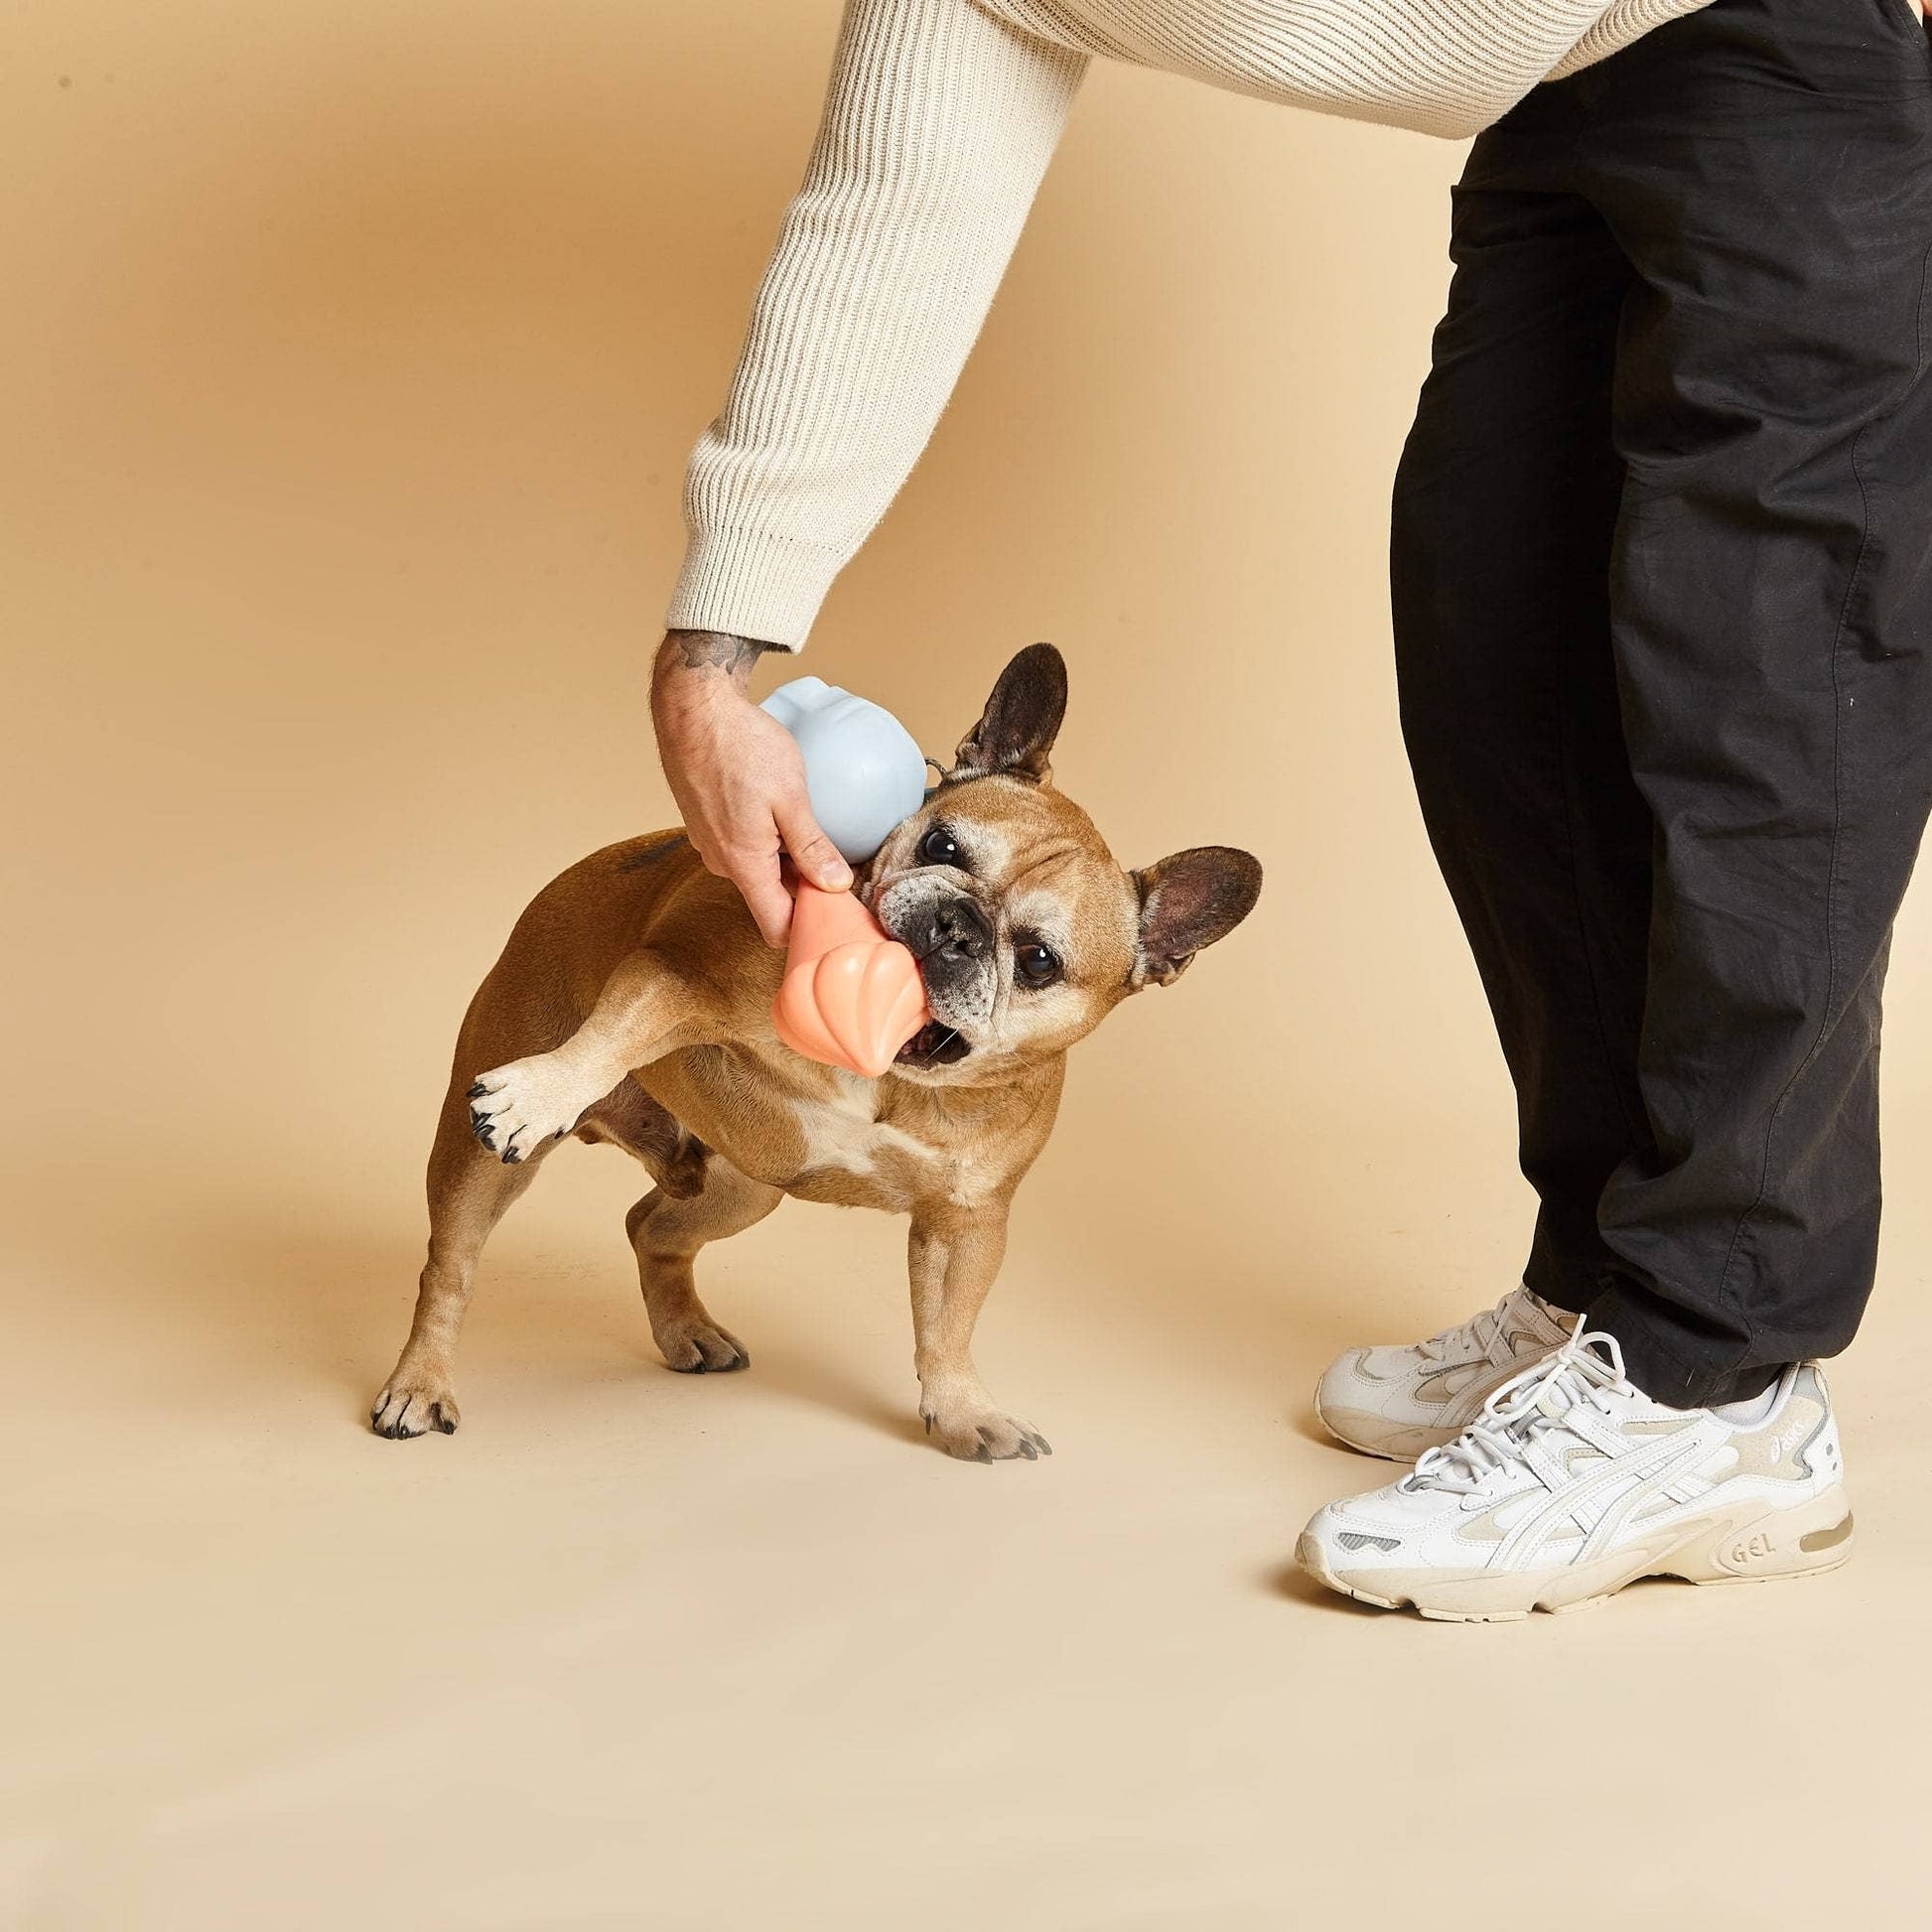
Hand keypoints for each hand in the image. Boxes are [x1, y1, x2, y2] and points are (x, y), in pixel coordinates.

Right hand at [650, 631, 852, 946]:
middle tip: (838, 862)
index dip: (809, 927)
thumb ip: (813, 847)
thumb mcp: (790, 798)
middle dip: (803, 887)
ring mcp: (708, 841)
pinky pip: (741, 844)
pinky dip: (765, 836)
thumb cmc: (739, 745)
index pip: (776, 927)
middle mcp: (720, 861)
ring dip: (784, 857)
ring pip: (756, 868)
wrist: (692, 705)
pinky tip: (781, 808)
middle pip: (769, 897)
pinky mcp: (704, 821)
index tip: (838, 911)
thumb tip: (836, 885)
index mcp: (743, 864)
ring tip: (810, 827)